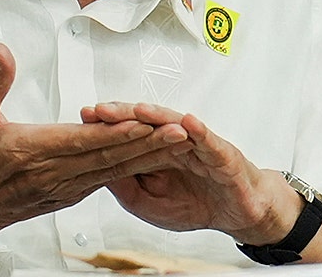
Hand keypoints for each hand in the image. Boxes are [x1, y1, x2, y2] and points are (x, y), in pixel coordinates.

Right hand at [0, 44, 189, 238]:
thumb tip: (3, 52)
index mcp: (32, 150)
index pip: (82, 140)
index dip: (115, 132)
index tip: (144, 122)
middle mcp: (53, 173)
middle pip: (108, 157)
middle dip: (148, 143)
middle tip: (181, 131)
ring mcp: (63, 188)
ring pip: (114, 170)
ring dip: (149, 157)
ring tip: (179, 143)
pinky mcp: (68, 195)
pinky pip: (107, 181)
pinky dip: (133, 170)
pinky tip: (153, 160)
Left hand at [81, 102, 301, 245]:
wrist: (237, 212)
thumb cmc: (196, 203)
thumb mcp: (148, 203)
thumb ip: (125, 186)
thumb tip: (99, 172)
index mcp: (155, 151)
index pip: (128, 133)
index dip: (107, 126)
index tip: (84, 117)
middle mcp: (174, 142)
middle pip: (146, 123)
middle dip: (123, 115)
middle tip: (100, 110)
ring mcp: (198, 145)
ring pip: (174, 126)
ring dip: (156, 116)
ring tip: (138, 110)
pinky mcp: (221, 154)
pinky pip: (209, 141)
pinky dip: (199, 131)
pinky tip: (188, 123)